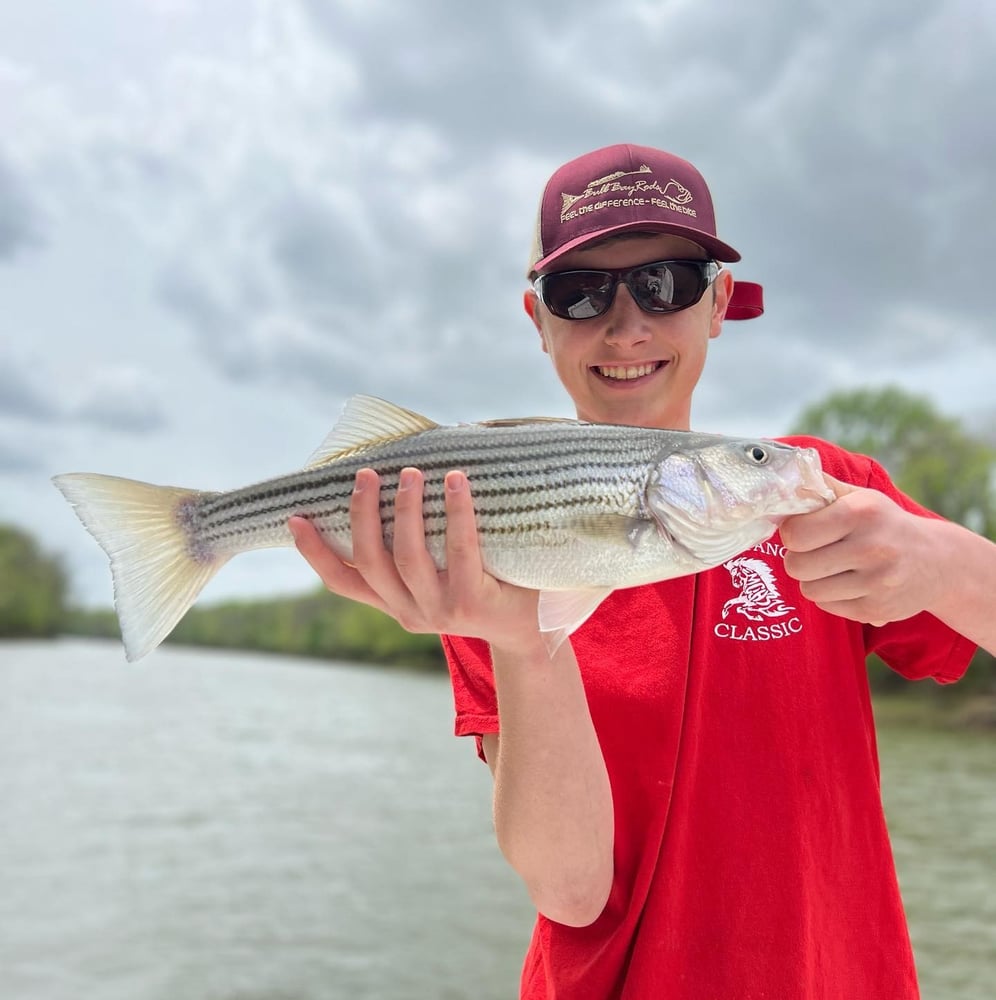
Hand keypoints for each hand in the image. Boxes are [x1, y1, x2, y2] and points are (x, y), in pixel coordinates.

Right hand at [288, 467, 542, 650]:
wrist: (530, 632)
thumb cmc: (483, 588)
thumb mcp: (439, 577)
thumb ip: (415, 550)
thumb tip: (395, 483)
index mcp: (395, 605)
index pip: (344, 581)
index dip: (314, 552)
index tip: (294, 518)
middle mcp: (410, 611)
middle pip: (371, 560)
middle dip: (362, 514)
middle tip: (365, 475)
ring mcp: (440, 610)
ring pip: (407, 556)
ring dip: (404, 510)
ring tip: (410, 473)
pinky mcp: (473, 603)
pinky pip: (460, 549)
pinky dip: (456, 511)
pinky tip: (456, 481)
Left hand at [780, 475, 940, 626]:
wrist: (938, 562)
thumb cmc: (884, 524)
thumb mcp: (860, 498)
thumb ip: (820, 487)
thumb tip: (784, 477)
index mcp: (861, 513)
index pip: (795, 534)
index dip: (793, 533)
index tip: (804, 531)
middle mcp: (871, 547)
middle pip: (796, 566)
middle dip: (799, 559)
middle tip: (815, 552)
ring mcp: (877, 582)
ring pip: (809, 590)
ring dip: (814, 580)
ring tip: (834, 568)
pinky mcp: (876, 611)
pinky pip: (827, 606)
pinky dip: (832, 597)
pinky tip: (851, 583)